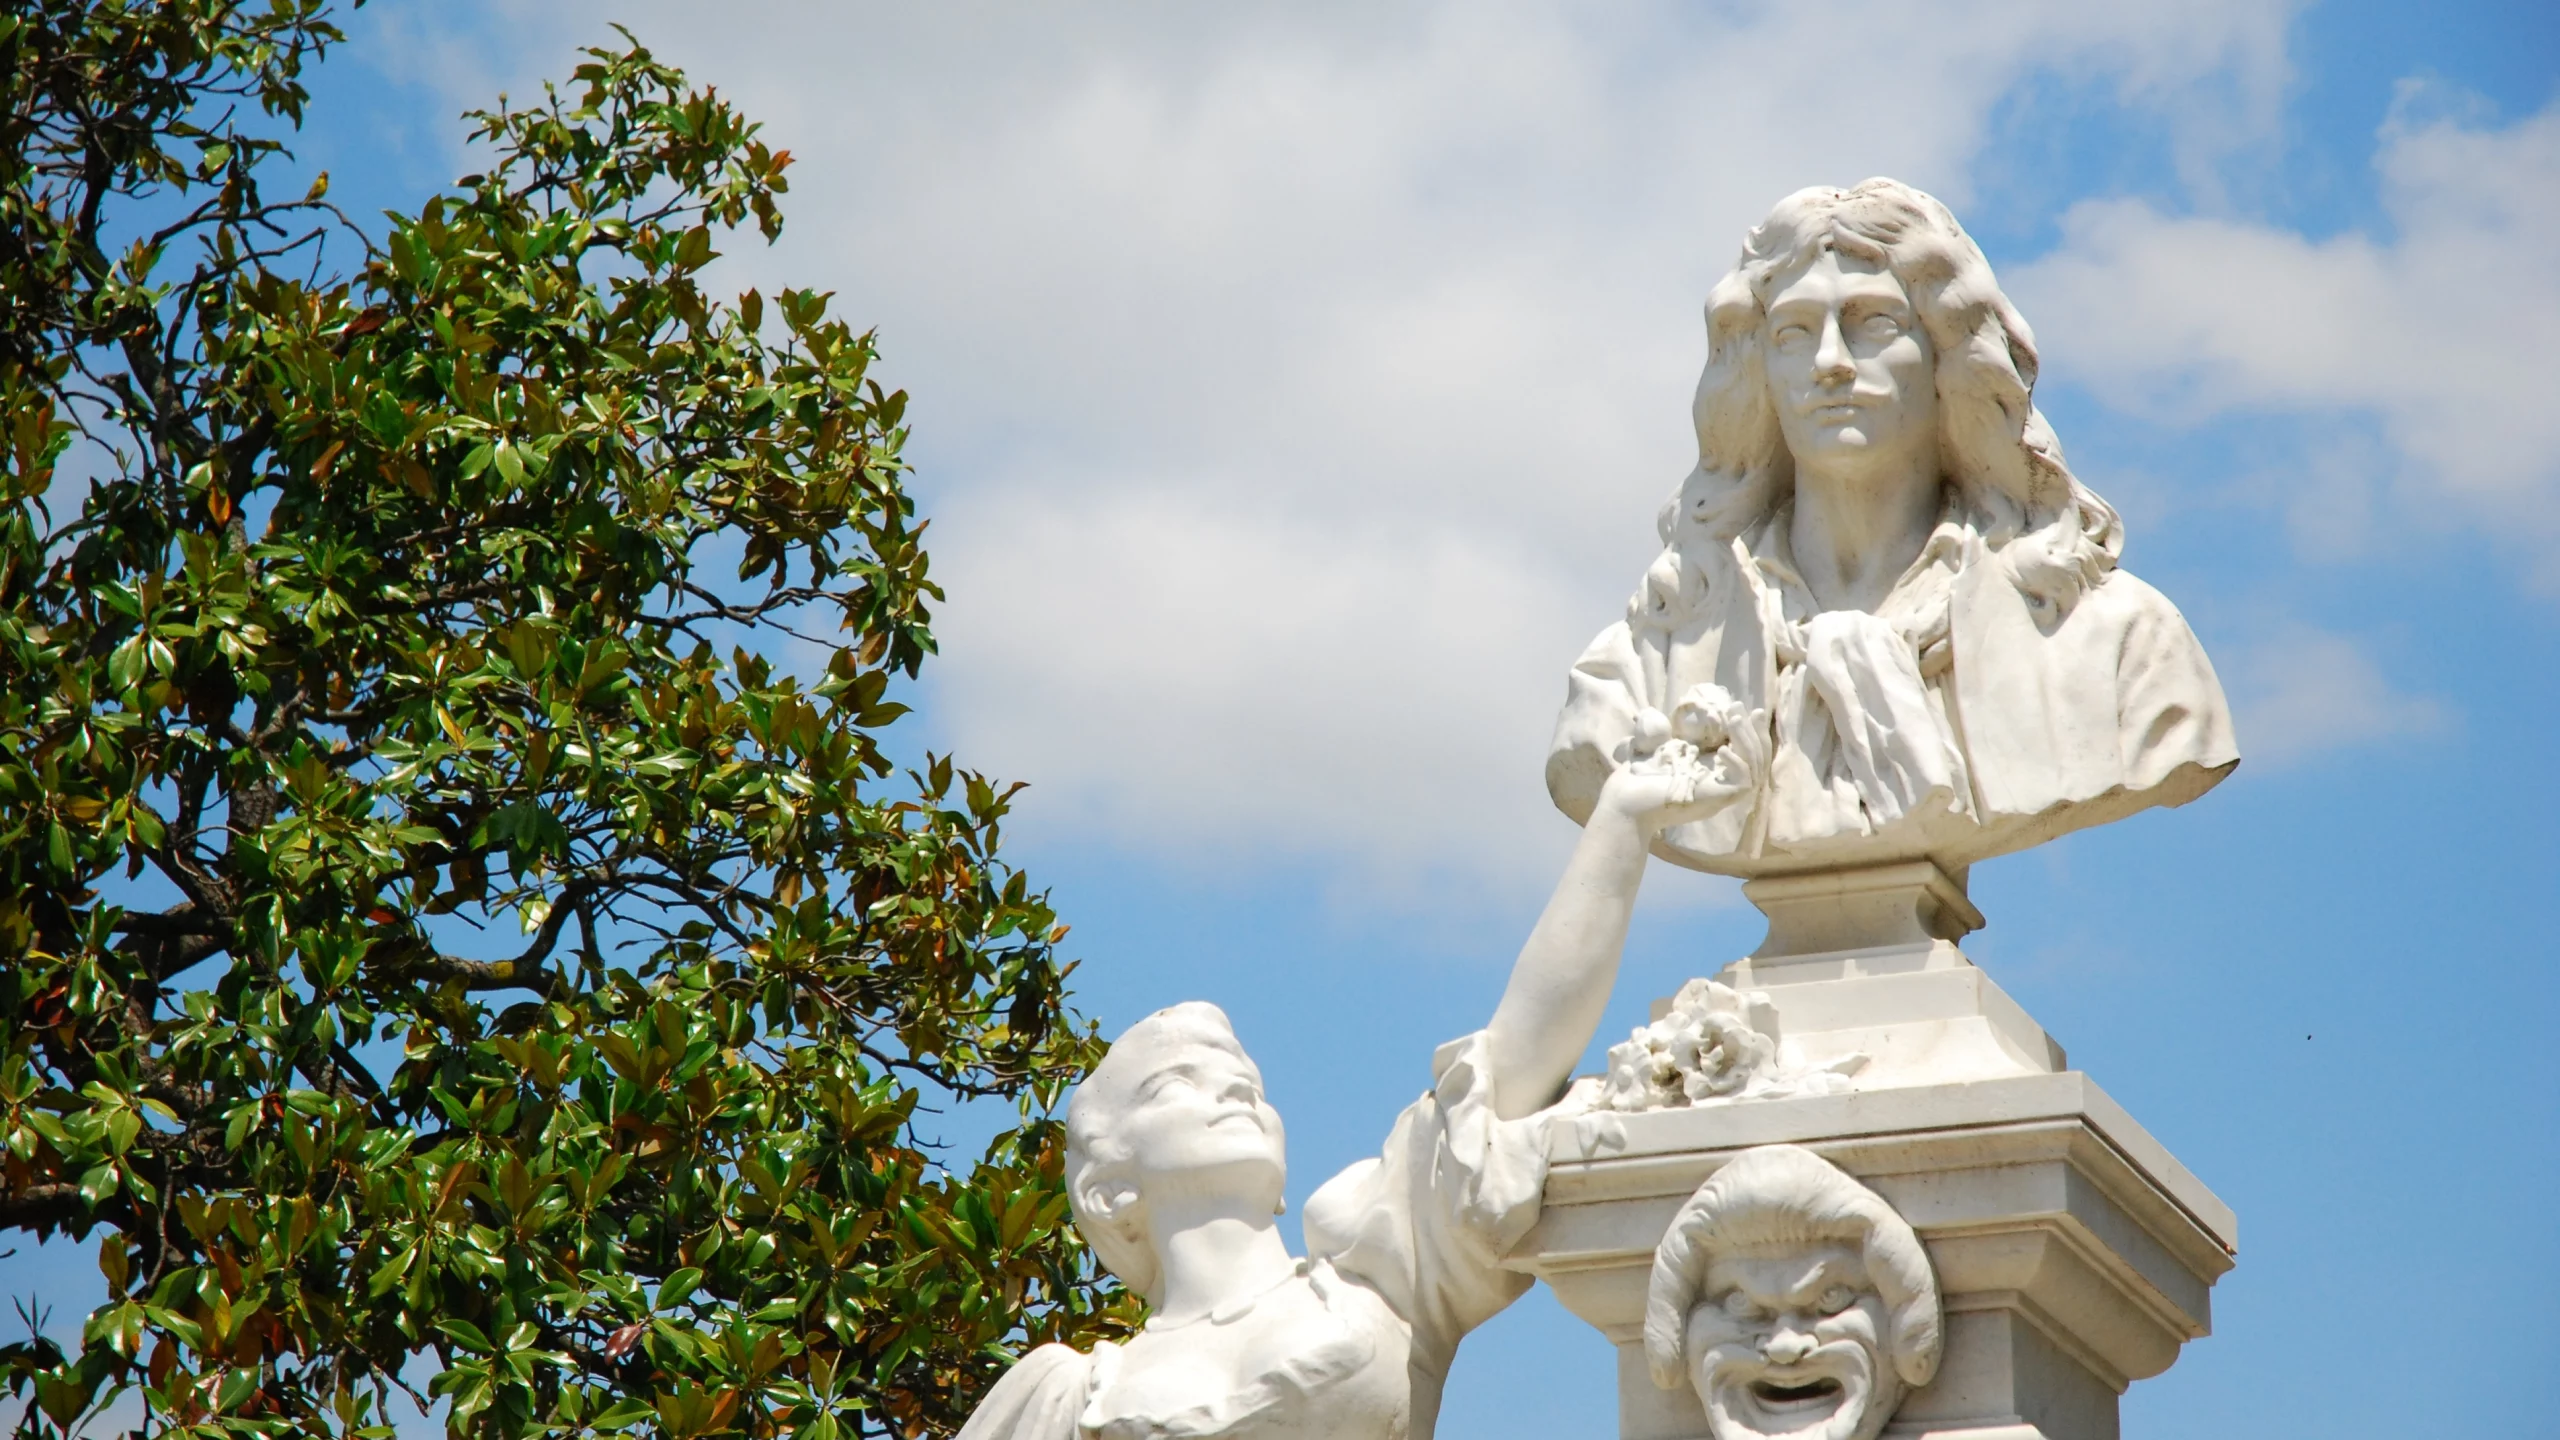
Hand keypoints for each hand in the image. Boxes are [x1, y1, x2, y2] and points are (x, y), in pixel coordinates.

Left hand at [1598, 705, 1767, 833]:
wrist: (1625, 802)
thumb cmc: (1637, 779)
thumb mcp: (1658, 749)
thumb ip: (1665, 734)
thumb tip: (1663, 712)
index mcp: (1712, 776)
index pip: (1747, 756)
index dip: (1752, 733)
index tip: (1748, 709)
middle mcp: (1722, 787)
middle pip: (1758, 761)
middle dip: (1755, 732)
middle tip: (1744, 708)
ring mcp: (1722, 795)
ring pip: (1755, 768)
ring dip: (1747, 740)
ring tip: (1733, 720)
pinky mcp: (1720, 799)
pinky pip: (1744, 781)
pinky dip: (1738, 762)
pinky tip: (1722, 748)